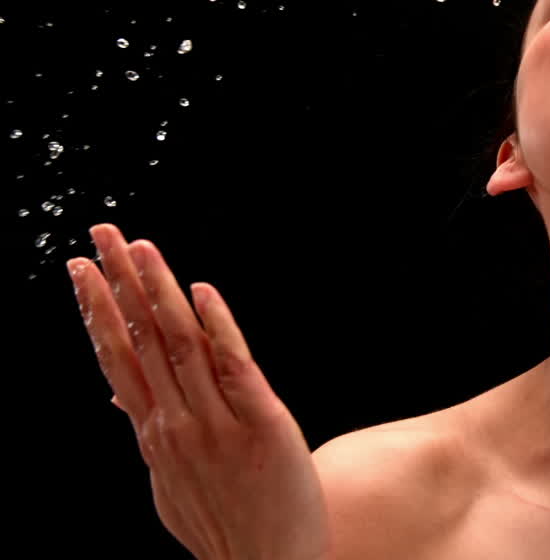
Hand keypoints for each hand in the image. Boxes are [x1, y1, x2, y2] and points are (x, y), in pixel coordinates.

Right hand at [70, 224, 332, 559]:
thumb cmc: (225, 521)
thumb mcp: (172, 480)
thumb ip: (149, 430)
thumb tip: (119, 395)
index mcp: (155, 432)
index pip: (119, 357)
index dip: (99, 310)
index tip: (82, 268)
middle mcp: (177, 424)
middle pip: (142, 340)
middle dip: (119, 284)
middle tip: (100, 234)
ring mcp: (216, 424)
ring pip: (181, 345)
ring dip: (159, 293)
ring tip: (142, 248)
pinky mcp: (262, 424)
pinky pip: (235, 367)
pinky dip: (218, 328)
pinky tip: (202, 293)